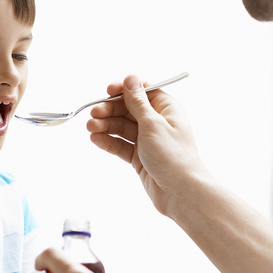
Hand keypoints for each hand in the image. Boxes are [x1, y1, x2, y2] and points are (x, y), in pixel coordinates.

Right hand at [87, 74, 205, 218]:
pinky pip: (121, 145)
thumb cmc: (173, 157)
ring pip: (122, 127)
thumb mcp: (152, 124)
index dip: (124, 89)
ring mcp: (147, 140)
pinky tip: (96, 139)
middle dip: (109, 110)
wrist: (181, 193)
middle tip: (93, 114)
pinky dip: (108, 141)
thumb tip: (130, 79)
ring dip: (105, 126)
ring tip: (90, 128)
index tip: (108, 91)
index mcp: (166, 109)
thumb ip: (138, 102)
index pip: (142, 91)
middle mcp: (157, 122)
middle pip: (128, 109)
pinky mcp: (140, 157)